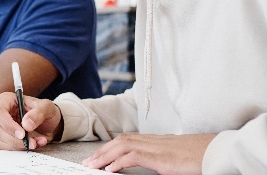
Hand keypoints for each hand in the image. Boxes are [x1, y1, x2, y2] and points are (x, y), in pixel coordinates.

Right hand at [0, 92, 61, 150]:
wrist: (49, 124)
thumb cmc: (45, 111)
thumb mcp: (47, 107)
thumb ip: (38, 113)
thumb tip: (26, 124)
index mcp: (6, 100)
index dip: (9, 125)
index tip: (22, 134)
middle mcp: (0, 113)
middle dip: (16, 140)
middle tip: (32, 142)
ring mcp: (0, 127)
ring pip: (0, 140)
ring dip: (19, 146)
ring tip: (36, 142)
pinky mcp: (3, 138)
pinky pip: (5, 148)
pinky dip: (19, 149)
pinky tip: (33, 144)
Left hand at [82, 133, 216, 173]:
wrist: (220, 152)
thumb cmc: (202, 157)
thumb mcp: (177, 160)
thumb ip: (162, 162)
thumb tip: (154, 167)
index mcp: (157, 141)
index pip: (128, 139)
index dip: (111, 147)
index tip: (99, 157)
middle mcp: (155, 141)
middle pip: (121, 140)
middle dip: (102, 151)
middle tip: (88, 162)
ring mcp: (157, 147)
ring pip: (123, 145)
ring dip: (105, 155)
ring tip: (93, 166)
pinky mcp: (162, 157)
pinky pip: (134, 156)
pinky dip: (119, 161)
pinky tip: (110, 169)